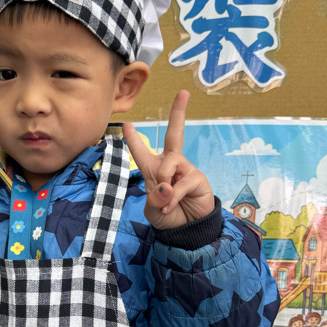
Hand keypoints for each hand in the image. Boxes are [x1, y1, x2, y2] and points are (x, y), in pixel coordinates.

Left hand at [122, 90, 214, 229]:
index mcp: (153, 170)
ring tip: (163, 199)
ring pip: (170, 162)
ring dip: (163, 180)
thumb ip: (153, 196)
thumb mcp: (152, 208)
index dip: (133, 138)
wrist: (185, 232)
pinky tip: (169, 206)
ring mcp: (185, 170)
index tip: (128, 124)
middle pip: (174, 134)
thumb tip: (166, 186)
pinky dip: (173, 196)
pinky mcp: (197, 179)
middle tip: (183, 93)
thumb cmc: (167, 217)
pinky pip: (181, 182)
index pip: (141, 151)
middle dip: (178, 113)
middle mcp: (171, 165)